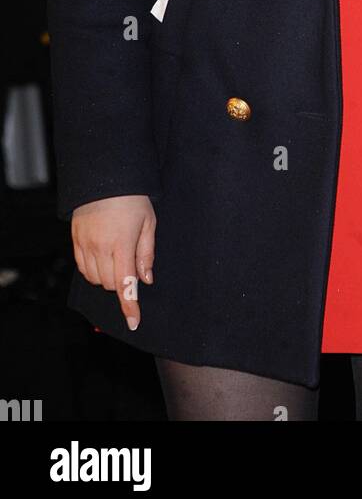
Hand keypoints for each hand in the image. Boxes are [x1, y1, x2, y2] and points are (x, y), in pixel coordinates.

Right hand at [71, 195, 155, 330]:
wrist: (104, 177)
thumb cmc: (132, 198)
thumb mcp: (148, 222)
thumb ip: (147, 253)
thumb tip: (146, 280)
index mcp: (121, 244)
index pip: (125, 285)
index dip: (129, 307)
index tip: (133, 322)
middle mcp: (100, 248)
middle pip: (109, 284)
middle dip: (121, 284)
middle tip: (131, 264)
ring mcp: (85, 245)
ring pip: (95, 279)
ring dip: (107, 277)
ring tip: (117, 257)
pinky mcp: (75, 241)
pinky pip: (82, 268)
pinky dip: (93, 270)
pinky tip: (102, 258)